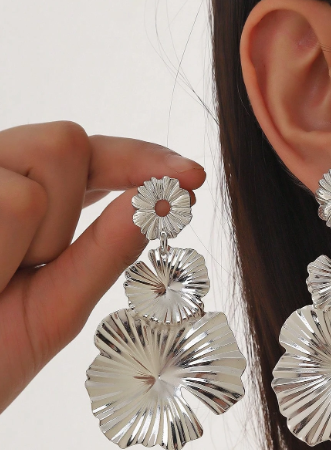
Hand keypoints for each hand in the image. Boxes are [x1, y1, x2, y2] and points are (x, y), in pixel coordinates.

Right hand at [0, 121, 205, 411]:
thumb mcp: (55, 307)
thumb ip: (105, 251)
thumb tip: (165, 202)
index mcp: (20, 197)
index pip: (89, 156)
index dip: (144, 160)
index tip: (193, 178)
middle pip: (68, 142)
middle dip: (71, 208)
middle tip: (25, 266)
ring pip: (46, 167)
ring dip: (38, 238)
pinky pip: (15, 199)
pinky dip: (6, 250)